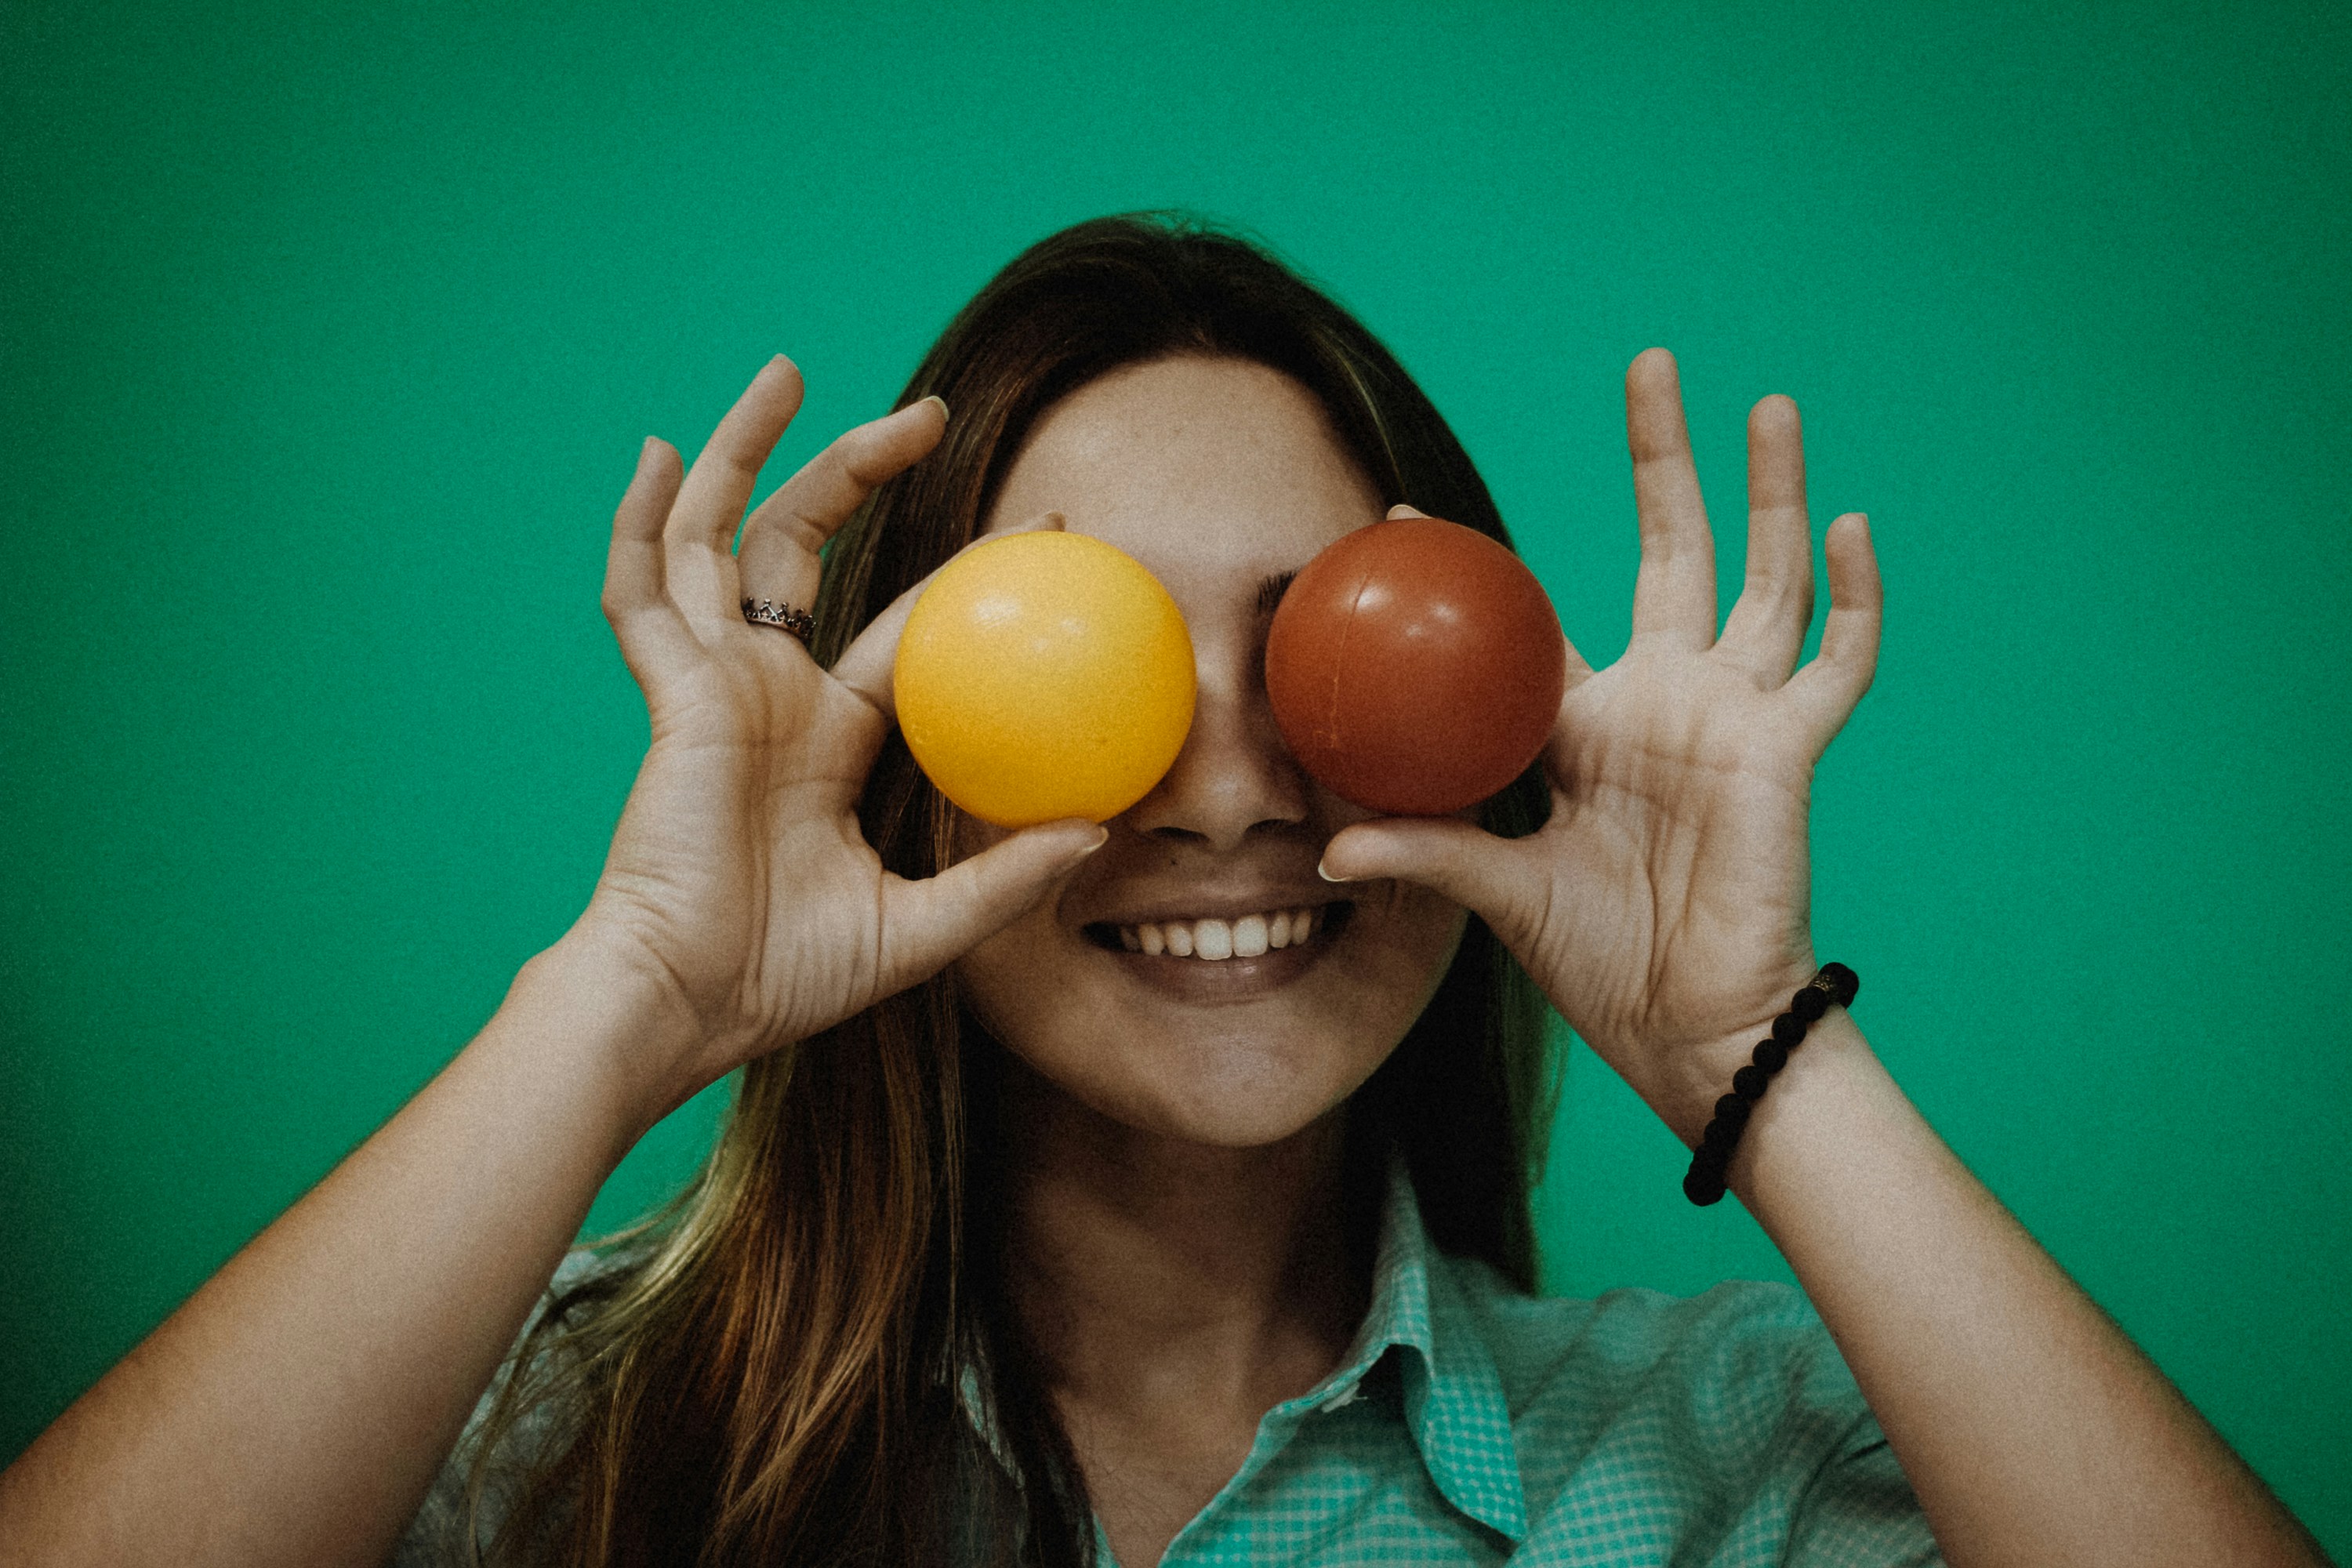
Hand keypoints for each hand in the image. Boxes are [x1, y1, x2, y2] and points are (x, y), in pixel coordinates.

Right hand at [571, 356, 1104, 1121]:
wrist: (688, 1006)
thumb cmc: (784, 978)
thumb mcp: (918, 928)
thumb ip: (1001, 878)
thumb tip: (1100, 833)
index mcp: (824, 733)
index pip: (905, 623)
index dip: (968, 572)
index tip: (1047, 522)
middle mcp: (767, 690)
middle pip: (805, 545)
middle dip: (859, 467)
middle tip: (930, 411)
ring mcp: (714, 683)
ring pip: (720, 536)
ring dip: (745, 450)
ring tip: (788, 370)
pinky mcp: (674, 694)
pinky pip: (644, 591)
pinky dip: (643, 520)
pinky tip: (659, 452)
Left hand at [1318, 349, 1880, 1140]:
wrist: (1690, 1028)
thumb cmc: (1601, 963)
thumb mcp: (1502, 893)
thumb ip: (1429, 852)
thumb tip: (1327, 852)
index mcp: (1588, 724)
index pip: (1531, 621)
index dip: (1476, 569)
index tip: (1402, 514)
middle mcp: (1665, 699)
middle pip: (1673, 549)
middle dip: (1665, 460)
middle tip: (1652, 362)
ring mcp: (1733, 717)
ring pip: (1766, 579)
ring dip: (1774, 493)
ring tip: (1770, 403)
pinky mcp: (1785, 750)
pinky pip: (1835, 664)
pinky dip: (1855, 600)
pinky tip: (1854, 526)